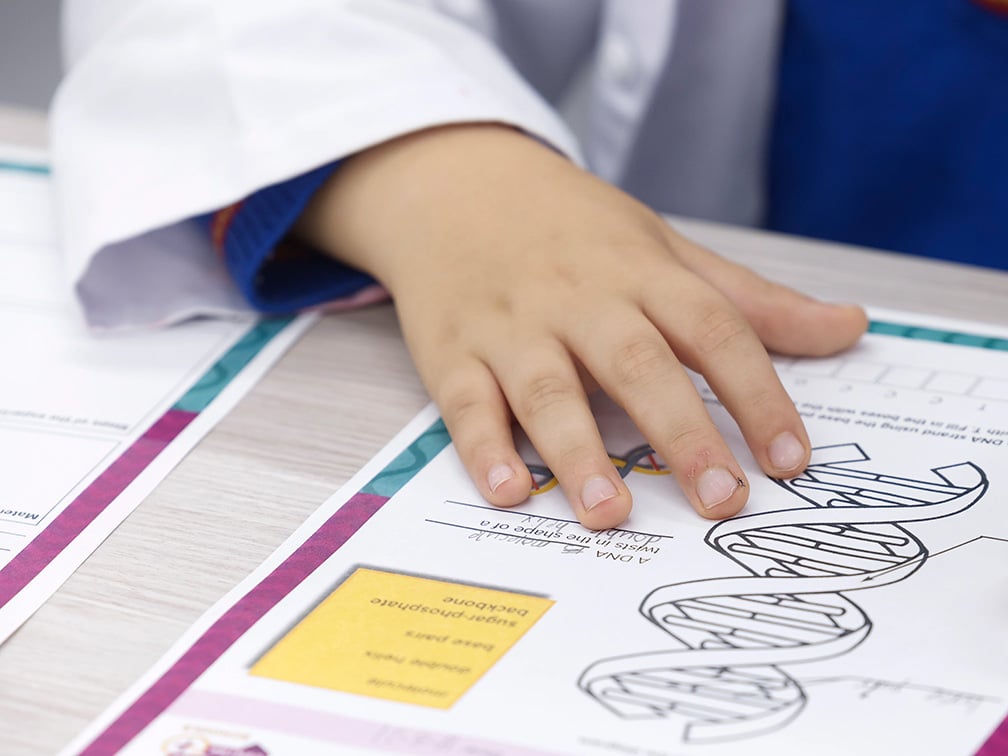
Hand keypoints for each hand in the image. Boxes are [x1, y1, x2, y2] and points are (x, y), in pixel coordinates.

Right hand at [295, 124, 866, 529]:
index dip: (756, 392)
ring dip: (578, 451)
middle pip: (636, 363)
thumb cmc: (571, 226)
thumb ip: (748, 300)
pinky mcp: (452, 349)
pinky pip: (465, 402)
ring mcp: (511, 324)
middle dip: (681, 431)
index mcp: (639, 270)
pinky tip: (508, 492)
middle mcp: (578, 297)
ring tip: (609, 514)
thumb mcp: (662, 246)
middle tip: (720, 500)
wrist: (455, 181)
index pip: (712, 328)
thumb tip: (851, 328)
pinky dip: (482, 447)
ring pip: (547, 388)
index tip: (790, 459)